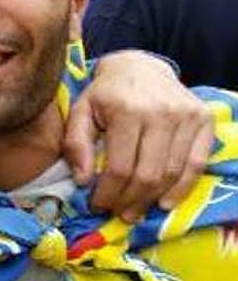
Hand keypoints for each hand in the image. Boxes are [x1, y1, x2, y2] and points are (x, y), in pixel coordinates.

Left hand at [64, 51, 213, 221]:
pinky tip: (164, 202)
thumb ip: (75, 144)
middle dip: (130, 201)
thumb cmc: (105, 94)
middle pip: (147, 174)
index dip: (108, 193)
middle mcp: (162, 113)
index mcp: (127, 110)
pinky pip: (197, 164)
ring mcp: (187, 116)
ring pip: (172, 173)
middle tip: (118, 214)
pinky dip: (182, 188)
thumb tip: (83, 180)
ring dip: (152, 199)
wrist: (139, 66)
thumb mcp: (80, 111)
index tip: (97, 205)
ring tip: (135, 211)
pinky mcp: (204, 119)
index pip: (119, 167)